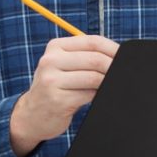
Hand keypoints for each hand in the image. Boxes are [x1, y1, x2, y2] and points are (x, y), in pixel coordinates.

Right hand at [10, 35, 118, 156]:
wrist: (32, 115)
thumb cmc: (55, 87)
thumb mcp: (63, 66)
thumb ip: (86, 57)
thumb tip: (118, 57)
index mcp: (55, 47)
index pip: (92, 42)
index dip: (113, 49)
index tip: (124, 57)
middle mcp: (50, 61)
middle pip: (95, 59)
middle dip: (113, 67)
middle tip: (123, 73)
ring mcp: (52, 81)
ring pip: (94, 78)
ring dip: (106, 82)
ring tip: (109, 85)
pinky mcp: (57, 100)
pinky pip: (88, 95)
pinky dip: (98, 95)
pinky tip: (96, 97)